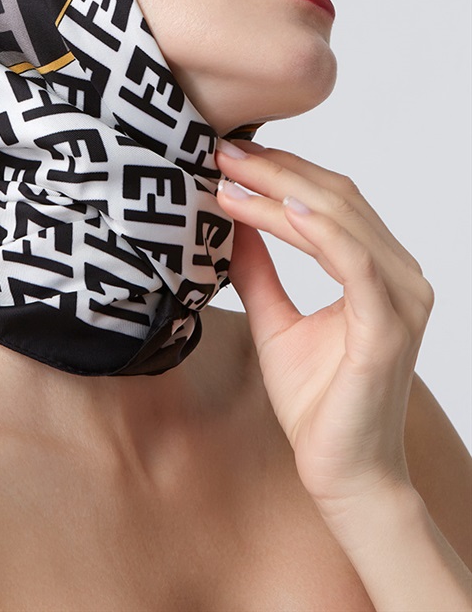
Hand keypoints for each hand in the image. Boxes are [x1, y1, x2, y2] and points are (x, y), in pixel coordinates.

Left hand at [215, 139, 434, 517]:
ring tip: (231, 172)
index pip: (331, 200)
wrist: (342, 474)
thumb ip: (259, 270)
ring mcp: (400, 298)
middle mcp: (399, 276)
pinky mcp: (387, 325)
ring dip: (281, 189)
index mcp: (378, 271)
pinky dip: (314, 227)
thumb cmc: (318, 403)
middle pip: (336, 197)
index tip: (229, 155)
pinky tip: (276, 205)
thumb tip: (232, 222)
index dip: (282, 170)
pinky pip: (351, 259)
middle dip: (276, 168)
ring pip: (340, 218)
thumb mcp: (275, 320)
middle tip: (223, 150)